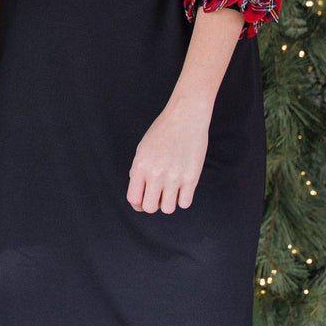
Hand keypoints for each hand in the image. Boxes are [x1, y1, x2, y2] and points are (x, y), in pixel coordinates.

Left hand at [126, 97, 210, 213]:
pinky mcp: (191, 178)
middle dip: (152, 204)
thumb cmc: (163, 130)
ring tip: (171, 191)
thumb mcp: (143, 148)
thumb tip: (138, 191)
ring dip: (168, 202)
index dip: (137, 204)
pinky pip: (185, 203)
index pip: (134, 199)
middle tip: (158, 196)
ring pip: (168, 209)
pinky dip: (183, 199)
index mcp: (141, 166)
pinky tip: (182, 188)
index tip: (143, 201)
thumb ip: (138, 170)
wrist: (186, 117)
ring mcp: (174, 177)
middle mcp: (156, 173)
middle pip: (150, 207)